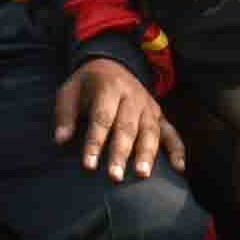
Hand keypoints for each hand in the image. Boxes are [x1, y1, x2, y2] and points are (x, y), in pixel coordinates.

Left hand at [52, 55, 182, 180]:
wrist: (113, 63)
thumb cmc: (88, 84)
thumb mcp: (69, 91)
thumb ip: (65, 115)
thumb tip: (60, 140)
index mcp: (109, 88)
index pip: (102, 118)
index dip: (95, 142)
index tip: (88, 165)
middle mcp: (133, 97)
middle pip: (127, 127)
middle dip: (121, 153)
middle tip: (115, 176)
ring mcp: (149, 107)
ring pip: (150, 132)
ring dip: (147, 154)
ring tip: (142, 174)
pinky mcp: (160, 115)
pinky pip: (172, 133)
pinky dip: (178, 150)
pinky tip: (179, 168)